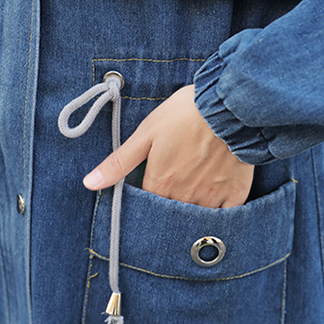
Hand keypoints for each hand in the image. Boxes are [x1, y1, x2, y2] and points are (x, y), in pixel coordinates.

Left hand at [83, 85, 253, 208]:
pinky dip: (220, 216)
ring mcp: (211, 198)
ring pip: (196, 218)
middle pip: (171, 214)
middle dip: (168, 208)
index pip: (147, 205)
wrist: (228, 105)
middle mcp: (183, 198)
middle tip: (174, 191)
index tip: (151, 190)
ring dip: (191, 213)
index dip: (147, 199)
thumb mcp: (145, 134)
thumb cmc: (184, 114)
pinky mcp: (234, 194)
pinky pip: (225, 216)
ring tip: (193, 195)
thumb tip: (89, 183)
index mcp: (160, 185)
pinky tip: (217, 208)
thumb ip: (118, 163)